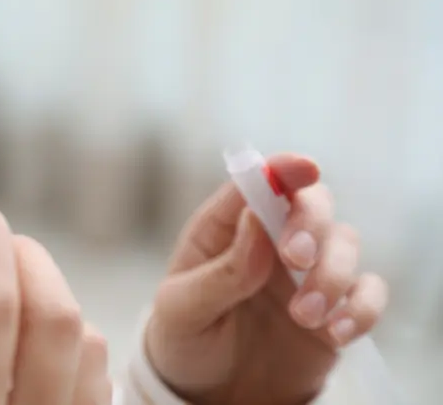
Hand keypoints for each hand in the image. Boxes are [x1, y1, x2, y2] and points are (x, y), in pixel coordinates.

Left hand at [145, 154, 388, 404]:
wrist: (210, 393)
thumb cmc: (185, 339)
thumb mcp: (182, 309)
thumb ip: (220, 269)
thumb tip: (254, 220)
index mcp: (224, 228)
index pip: (257, 183)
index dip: (282, 169)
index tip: (305, 168)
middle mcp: (269, 240)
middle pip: (311, 203)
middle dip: (312, 222)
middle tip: (296, 258)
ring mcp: (305, 272)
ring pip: (345, 242)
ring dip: (332, 274)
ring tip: (303, 317)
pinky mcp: (334, 306)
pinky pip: (367, 291)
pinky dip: (362, 307)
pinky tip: (336, 332)